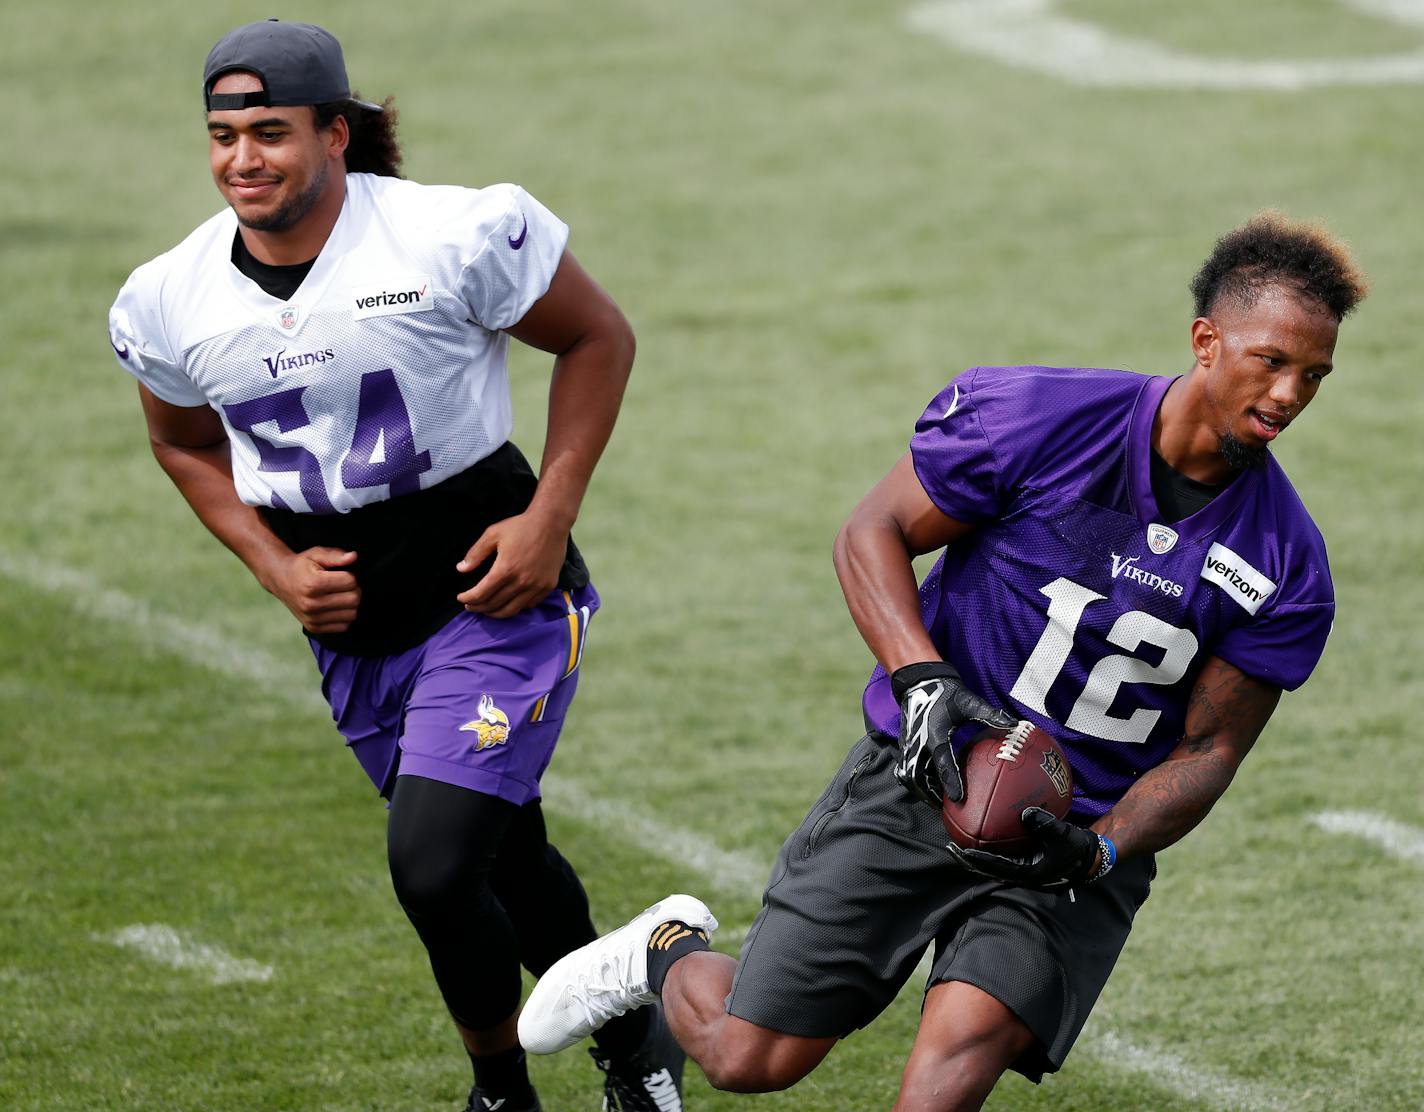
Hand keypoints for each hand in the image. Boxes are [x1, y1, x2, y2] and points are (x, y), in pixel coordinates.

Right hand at [266, 547, 360, 633]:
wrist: (280, 581)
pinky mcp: (314, 628)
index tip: (341, 573)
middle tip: (344, 584)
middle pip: (354, 599)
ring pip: (352, 614)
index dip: (350, 575)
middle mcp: (312, 604)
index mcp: (313, 584)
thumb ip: (335, 555)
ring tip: (339, 595)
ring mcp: (312, 618)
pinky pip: (344, 626)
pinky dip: (344, 616)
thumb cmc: (301, 566)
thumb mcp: (316, 554)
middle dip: (354, 589)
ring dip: (350, 604)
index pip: (351, 582)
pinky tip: (335, 606)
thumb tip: (353, 556)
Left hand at [456, 510, 567, 618]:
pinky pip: (529, 605)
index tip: (461, 598)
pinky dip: (516, 607)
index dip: (468, 599)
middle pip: (494, 604)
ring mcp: (536, 586)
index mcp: (505, 569)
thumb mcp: (493, 534)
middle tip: (471, 606)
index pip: (481, 594)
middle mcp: (521, 582)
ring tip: (487, 609)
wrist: (551, 523)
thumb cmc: (521, 526)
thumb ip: (476, 553)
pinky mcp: (548, 586)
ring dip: (496, 613)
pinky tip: (509, 603)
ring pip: (511, 610)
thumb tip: (461, 569)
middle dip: (478, 607)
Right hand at [891, 662, 1016, 804]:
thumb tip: (1013, 723)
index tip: (958, 798)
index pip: (942, 763)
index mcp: (935, 733)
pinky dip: (913, 782)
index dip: (950, 781)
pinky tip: (925, 788)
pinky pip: (905, 769)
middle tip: (945, 807)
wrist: (920, 681)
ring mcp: (908, 744)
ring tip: (936, 801)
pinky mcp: (904, 745)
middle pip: (918, 777)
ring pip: (908, 776)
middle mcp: (918, 742)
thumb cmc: (946, 692)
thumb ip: (989, 714)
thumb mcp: (968, 701)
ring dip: (920, 790)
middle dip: (930, 794)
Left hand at [946, 807, 1103, 890]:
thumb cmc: (1076, 849)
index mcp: (1028, 874)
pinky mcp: (1023, 863)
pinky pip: (1000, 857)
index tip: (962, 850)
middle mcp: (1021, 875)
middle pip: (987, 870)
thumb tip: (1025, 813)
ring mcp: (1021, 870)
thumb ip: (1045, 824)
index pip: (996, 867)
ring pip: (991, 865)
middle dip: (968, 860)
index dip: (978, 860)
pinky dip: (988, 849)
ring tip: (957, 843)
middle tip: (950, 847)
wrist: (1088, 858)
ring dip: (974, 856)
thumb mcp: (1064, 835)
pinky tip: (979, 834)